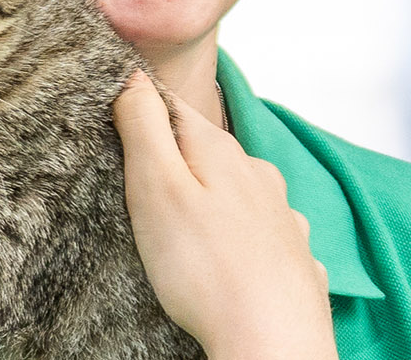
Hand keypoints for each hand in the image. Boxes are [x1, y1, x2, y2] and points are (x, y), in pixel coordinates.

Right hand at [115, 70, 333, 359]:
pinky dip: (241, 245)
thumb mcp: (156, 188)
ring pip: (238, 196)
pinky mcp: (295, 258)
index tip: (115, 132)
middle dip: (175, 166)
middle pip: (207, 154)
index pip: (172, 108)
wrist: (272, 341)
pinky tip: (228, 266)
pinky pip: (261, 239)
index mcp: (220, 152)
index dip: (140, 113)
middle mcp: (259, 176)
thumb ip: (144, 127)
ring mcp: (283, 217)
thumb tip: (134, 76)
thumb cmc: (207, 271)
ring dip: (211, 207)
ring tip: (182, 240)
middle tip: (139, 199)